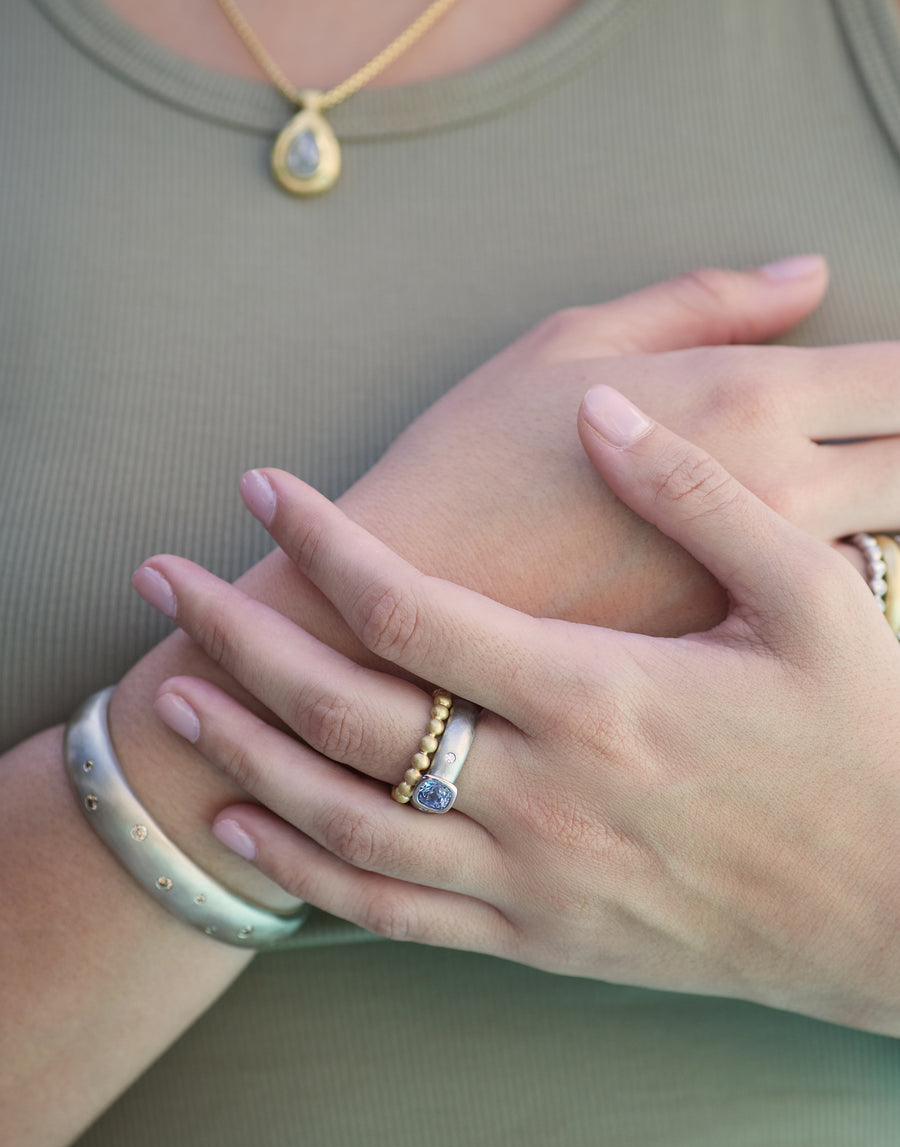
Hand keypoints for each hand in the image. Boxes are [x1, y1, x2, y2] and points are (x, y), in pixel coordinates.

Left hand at [138, 390, 899, 1035]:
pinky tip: (254, 830)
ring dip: (245, 751)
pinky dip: (306, 871)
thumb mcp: (813, 603)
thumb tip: (605, 414)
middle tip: (165, 579)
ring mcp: (529, 879)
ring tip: (176, 695)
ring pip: (342, 819)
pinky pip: (391, 912)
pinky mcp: (536, 939)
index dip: (324, 540)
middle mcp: (541, 793)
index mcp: (597, 695)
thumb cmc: (862, 754)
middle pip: (342, 710)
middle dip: (240, 635)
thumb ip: (701, 500)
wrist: (894, 916)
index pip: (411, 609)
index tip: (266, 485)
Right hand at [338, 260, 899, 635]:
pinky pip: (821, 610)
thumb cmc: (471, 465)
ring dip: (889, 514)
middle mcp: (773, 491)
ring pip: (889, 545)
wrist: (397, 609)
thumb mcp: (566, 344)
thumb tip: (805, 276)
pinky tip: (800, 573)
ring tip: (857, 497)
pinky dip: (834, 582)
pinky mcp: (725, 647)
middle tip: (888, 436)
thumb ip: (700, 303)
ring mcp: (757, 581)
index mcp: (742, 398)